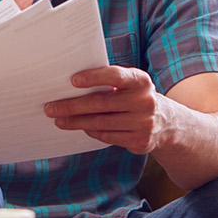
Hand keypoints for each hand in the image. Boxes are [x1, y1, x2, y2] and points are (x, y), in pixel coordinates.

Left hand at [44, 66, 173, 153]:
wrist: (167, 122)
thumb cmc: (135, 96)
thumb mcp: (130, 84)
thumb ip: (109, 83)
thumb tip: (70, 86)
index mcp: (141, 81)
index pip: (115, 76)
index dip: (94, 77)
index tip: (72, 81)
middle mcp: (145, 101)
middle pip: (101, 103)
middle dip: (72, 106)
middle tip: (50, 108)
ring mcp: (144, 123)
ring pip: (101, 123)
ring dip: (76, 122)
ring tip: (59, 120)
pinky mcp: (140, 141)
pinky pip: (107, 136)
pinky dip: (91, 131)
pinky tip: (80, 127)